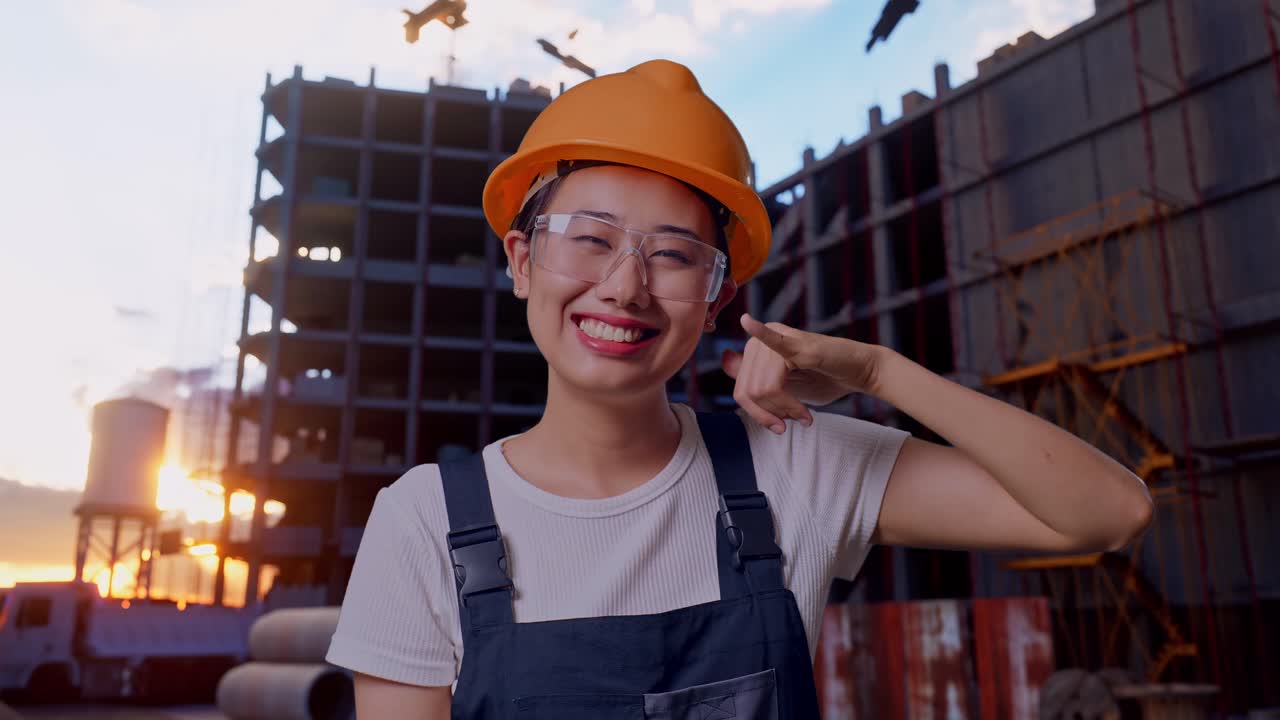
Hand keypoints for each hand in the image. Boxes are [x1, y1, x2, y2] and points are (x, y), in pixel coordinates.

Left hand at [721, 313, 882, 433]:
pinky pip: (772, 341)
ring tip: (806, 414)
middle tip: (799, 420)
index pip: (741, 390)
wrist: (860, 373)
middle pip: (750, 391)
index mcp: (757, 352)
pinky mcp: (798, 343)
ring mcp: (780, 339)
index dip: (758, 414)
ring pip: (765, 388)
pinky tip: (748, 322)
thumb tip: (725, 361)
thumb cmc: (824, 379)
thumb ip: (757, 380)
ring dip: (787, 408)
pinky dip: (758, 332)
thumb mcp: (785, 387)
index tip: (779, 426)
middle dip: (774, 413)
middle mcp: (763, 341)